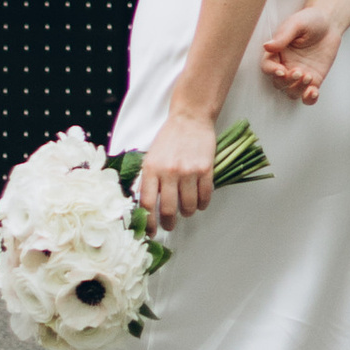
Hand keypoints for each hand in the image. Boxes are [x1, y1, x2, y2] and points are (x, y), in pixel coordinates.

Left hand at [135, 110, 218, 232]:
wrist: (190, 118)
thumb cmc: (169, 138)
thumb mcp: (151, 157)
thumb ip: (147, 180)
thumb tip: (144, 205)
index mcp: (151, 169)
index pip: (146, 203)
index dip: (148, 222)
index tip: (150, 232)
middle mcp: (169, 171)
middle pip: (168, 210)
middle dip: (168, 223)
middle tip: (169, 225)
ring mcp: (188, 171)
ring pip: (188, 206)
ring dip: (187, 213)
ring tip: (186, 209)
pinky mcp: (205, 170)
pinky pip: (205, 197)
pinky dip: (202, 204)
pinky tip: (199, 201)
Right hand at [260, 4, 343, 105]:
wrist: (330, 23)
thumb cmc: (310, 20)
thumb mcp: (296, 23)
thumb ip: (283, 35)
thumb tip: (267, 46)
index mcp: (277, 52)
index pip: (267, 66)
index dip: (271, 71)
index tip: (281, 70)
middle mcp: (286, 65)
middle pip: (278, 83)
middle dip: (286, 81)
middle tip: (298, 71)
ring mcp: (299, 74)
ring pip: (291, 92)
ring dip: (298, 89)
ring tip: (309, 76)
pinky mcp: (314, 80)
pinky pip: (307, 96)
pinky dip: (309, 99)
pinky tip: (314, 92)